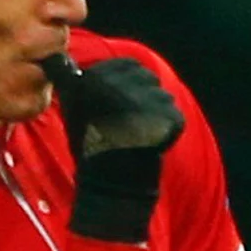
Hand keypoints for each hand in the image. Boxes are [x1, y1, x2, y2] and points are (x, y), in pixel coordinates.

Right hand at [42, 52, 183, 243]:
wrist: (109, 185)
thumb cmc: (91, 149)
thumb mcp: (75, 112)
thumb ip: (84, 86)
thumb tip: (78, 67)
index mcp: (98, 78)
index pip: (128, 65)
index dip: (131, 81)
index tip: (126, 100)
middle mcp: (123, 85)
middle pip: (148, 78)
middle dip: (146, 96)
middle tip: (136, 120)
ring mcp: (148, 101)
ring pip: (164, 97)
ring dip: (158, 112)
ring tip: (143, 135)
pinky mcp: (169, 118)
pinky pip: (175, 117)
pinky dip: (169, 129)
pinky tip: (154, 144)